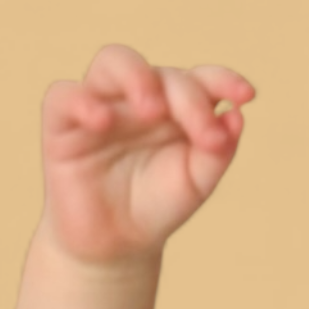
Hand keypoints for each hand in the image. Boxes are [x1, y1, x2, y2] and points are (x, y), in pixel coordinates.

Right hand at [39, 43, 255, 263]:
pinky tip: (102, 121)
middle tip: (203, 136)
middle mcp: (140, 98)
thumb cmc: (158, 205)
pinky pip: (63, 97)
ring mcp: (103, 106)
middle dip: (188, 98)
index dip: (223, 79)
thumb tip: (235, 114)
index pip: (200, 78)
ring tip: (153, 110)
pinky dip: (82, 101)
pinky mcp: (63, 125)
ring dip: (137, 78)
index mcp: (178, 107)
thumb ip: (218, 151)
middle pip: (163, 73)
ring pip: (113, 62)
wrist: (116, 245)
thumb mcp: (197, 182)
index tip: (245, 95)